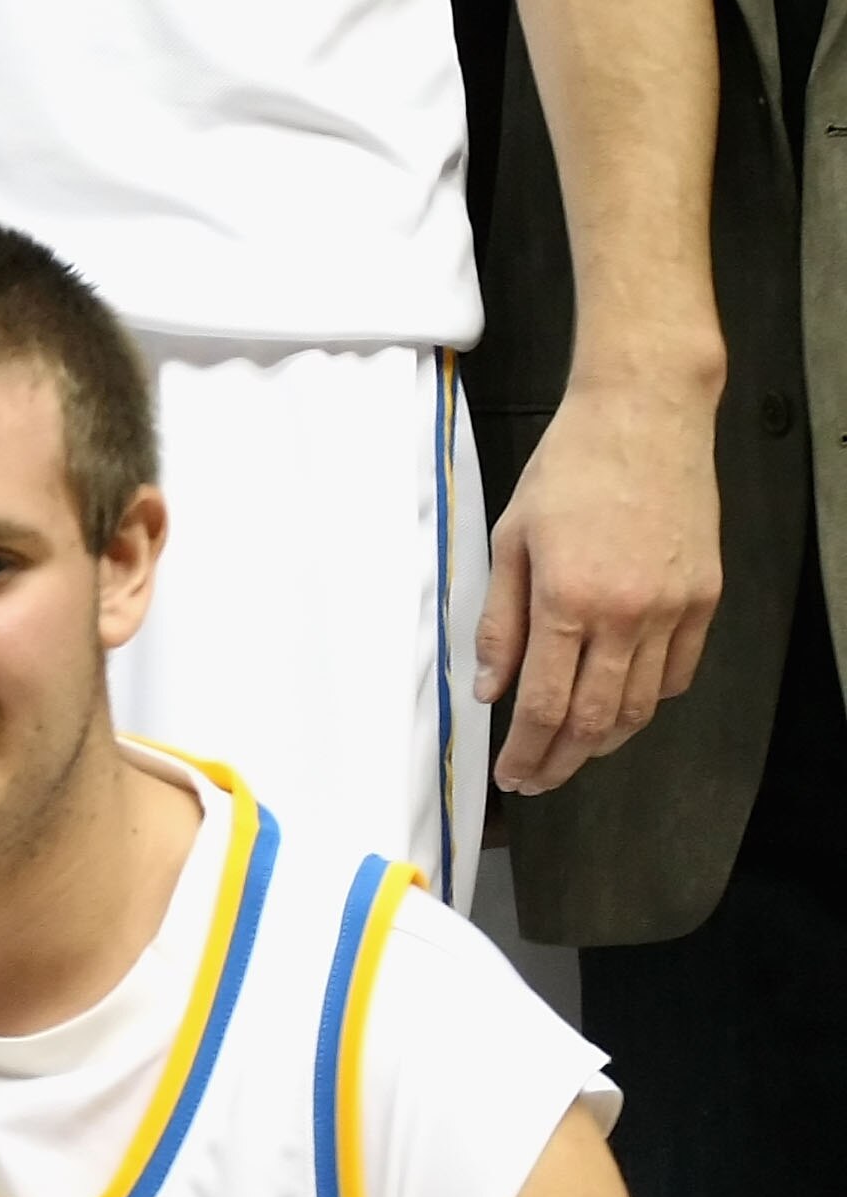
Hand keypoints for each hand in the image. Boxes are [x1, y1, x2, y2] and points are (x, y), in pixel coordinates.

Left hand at [477, 374, 721, 794]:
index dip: (525, 751)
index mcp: (569, 601)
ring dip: (602, 741)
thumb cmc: (568, 470)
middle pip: (593, 720)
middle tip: (536, 779)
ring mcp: (674, 608)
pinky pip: (678, 673)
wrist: (645, 417)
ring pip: (640, 706)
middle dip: (559, 761)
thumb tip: (490, 690)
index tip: (512, 773)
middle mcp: (628, 614)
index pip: (543, 705)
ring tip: (571, 754)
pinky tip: (619, 707)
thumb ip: (500, 623)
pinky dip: (647, 702)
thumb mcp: (509, 542)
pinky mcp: (706, 596)